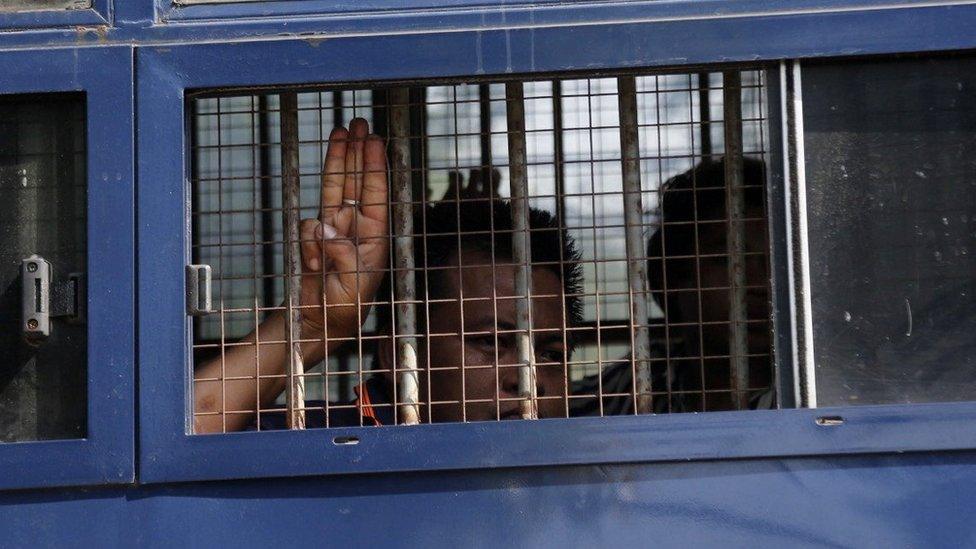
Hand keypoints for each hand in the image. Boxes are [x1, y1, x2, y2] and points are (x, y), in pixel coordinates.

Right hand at [298, 118, 387, 342]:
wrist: (318, 323)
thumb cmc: (345, 308)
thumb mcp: (353, 284)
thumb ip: (341, 254)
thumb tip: (324, 227)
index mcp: (375, 237)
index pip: (376, 194)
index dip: (374, 166)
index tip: (374, 141)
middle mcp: (357, 228)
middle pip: (358, 182)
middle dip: (358, 152)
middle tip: (360, 123)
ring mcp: (334, 230)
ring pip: (336, 188)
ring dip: (338, 161)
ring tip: (341, 132)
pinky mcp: (314, 238)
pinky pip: (308, 226)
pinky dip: (309, 241)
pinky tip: (316, 263)